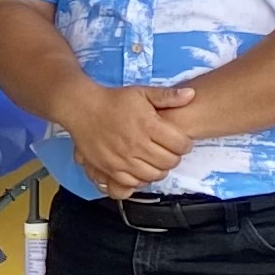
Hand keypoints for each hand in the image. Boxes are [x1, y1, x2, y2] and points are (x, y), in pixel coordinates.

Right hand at [66, 83, 197, 197]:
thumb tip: (191, 95)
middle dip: (174, 157)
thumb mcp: (141, 92)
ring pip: (154, 175)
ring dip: (159, 169)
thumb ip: (167, 96)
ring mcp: (123, 159)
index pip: (180, 144)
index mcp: (148, 125)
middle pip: (169, 162)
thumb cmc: (113, 100)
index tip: (180, 141)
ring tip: (156, 160)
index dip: (185, 144)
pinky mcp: (110, 168)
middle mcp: (136, 144)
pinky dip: (141, 179)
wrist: (82, 108)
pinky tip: (140, 169)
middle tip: (169, 151)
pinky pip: (133, 183)